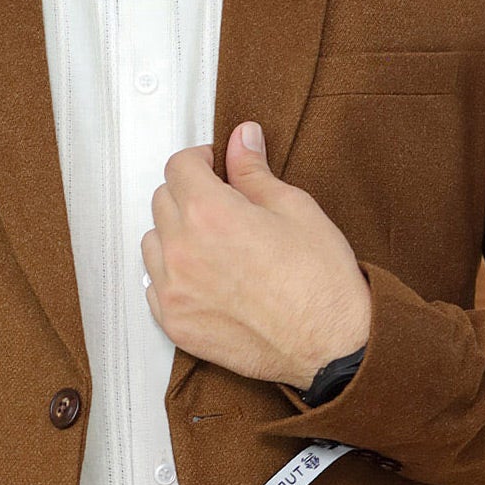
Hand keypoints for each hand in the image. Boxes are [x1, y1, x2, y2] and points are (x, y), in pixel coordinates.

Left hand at [140, 121, 371, 389]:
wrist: (331, 346)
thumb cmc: (321, 279)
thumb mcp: (294, 208)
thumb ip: (254, 172)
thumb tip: (242, 138)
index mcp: (209, 213)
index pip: (178, 167)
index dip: (200, 160)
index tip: (216, 167)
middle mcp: (181, 250)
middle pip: (162, 200)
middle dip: (189, 194)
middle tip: (223, 205)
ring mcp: (173, 291)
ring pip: (153, 242)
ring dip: (176, 234)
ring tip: (215, 245)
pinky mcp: (174, 324)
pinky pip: (155, 285)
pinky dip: (173, 275)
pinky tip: (207, 278)